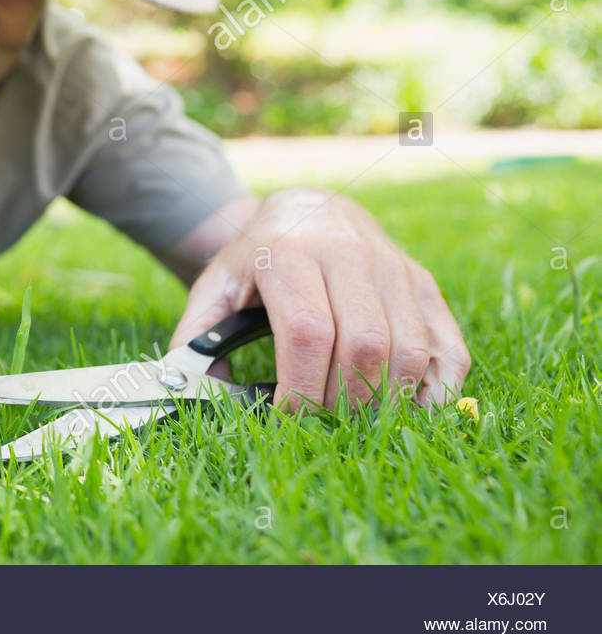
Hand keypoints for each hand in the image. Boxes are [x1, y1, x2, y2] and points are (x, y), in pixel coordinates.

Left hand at [167, 188, 470, 412]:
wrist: (310, 209)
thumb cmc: (257, 258)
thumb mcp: (217, 285)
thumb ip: (195, 335)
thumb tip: (187, 391)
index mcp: (289, 253)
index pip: (308, 333)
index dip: (300, 389)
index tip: (286, 418)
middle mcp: (349, 254)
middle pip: (362, 347)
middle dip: (341, 401)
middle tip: (319, 425)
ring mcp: (394, 268)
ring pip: (407, 351)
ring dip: (384, 401)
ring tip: (354, 420)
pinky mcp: (424, 284)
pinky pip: (447, 347)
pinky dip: (435, 389)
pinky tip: (404, 409)